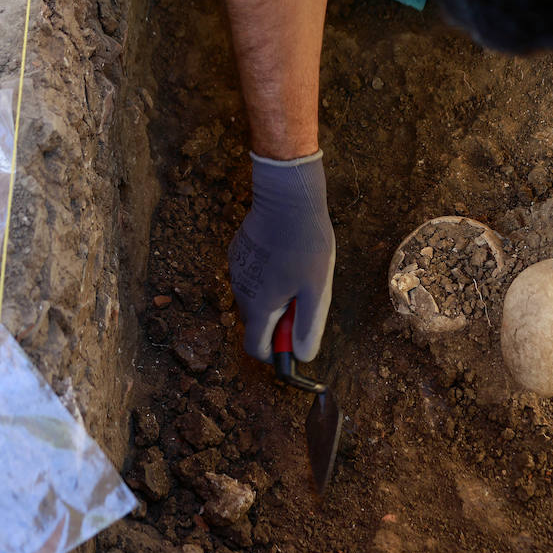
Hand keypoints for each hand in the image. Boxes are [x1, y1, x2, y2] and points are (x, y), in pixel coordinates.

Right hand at [227, 151, 334, 361]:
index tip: (295, 343)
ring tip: (299, 274)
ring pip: (254, 297)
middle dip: (279, 321)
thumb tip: (302, 356)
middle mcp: (239, 291)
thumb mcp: (317, 290)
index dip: (276, 354)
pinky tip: (286, 256)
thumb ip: (308, 326)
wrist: (286, 196)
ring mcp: (236, 269)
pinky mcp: (238, 250)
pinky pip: (251, 275)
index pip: (256, 348)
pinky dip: (266, 277)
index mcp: (257, 306)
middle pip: (256, 322)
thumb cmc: (306, 243)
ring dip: (273, 297)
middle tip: (305, 299)